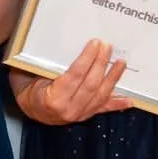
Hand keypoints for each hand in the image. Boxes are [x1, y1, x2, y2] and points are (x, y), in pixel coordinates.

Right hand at [12, 38, 132, 125]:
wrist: (29, 109)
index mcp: (53, 99)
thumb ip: (44, 63)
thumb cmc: (27, 87)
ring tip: (121, 63)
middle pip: (90, 84)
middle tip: (107, 46)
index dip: (87, 59)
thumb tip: (60, 42)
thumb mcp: (28, 74)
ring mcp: (79, 115)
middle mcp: (69, 110)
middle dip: (101, 64)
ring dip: (112, 79)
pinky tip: (130, 100)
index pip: (74, 76)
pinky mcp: (86, 115)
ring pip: (100, 95)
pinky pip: (103, 109)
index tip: (95, 43)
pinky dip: (117, 104)